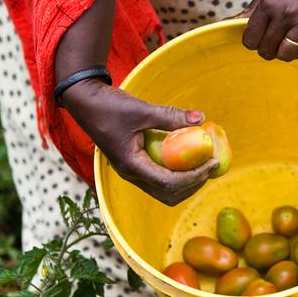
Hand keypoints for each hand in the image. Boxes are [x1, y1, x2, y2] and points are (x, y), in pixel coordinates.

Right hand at [60, 80, 217, 205]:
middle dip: (194, 184)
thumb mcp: (141, 110)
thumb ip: (170, 116)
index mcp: (131, 165)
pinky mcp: (135, 165)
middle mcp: (131, 174)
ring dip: (187, 182)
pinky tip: (189, 158)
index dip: (195, 176)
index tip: (212, 163)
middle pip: (169, 195)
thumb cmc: (108, 106)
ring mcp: (132, 172)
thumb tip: (201, 119)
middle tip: (211, 166)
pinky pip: (160, 178)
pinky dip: (178, 174)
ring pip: (164, 191)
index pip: (169, 183)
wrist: (84, 101)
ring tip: (204, 164)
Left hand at [241, 0, 297, 63]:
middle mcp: (285, 15)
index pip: (250, 39)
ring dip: (286, 53)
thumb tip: (227, 23)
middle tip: (274, 39)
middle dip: (267, 48)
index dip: (252, 41)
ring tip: (289, 43)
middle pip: (267, 49)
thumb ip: (252, 8)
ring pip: (287, 54)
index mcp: (268, 4)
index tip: (259, 35)